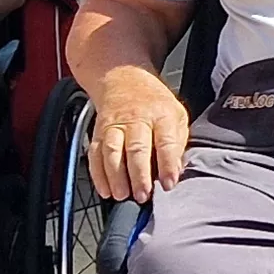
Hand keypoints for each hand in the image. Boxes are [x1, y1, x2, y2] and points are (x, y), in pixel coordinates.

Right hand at [87, 77, 192, 201]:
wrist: (124, 78)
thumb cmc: (154, 103)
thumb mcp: (177, 114)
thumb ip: (178, 142)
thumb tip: (176, 170)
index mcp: (161, 115)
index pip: (166, 141)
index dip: (168, 164)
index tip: (169, 184)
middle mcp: (136, 119)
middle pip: (137, 148)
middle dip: (139, 174)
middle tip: (143, 194)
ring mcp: (115, 125)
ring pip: (112, 151)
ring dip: (116, 176)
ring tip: (123, 195)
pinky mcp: (99, 132)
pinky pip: (95, 154)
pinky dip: (98, 174)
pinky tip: (105, 189)